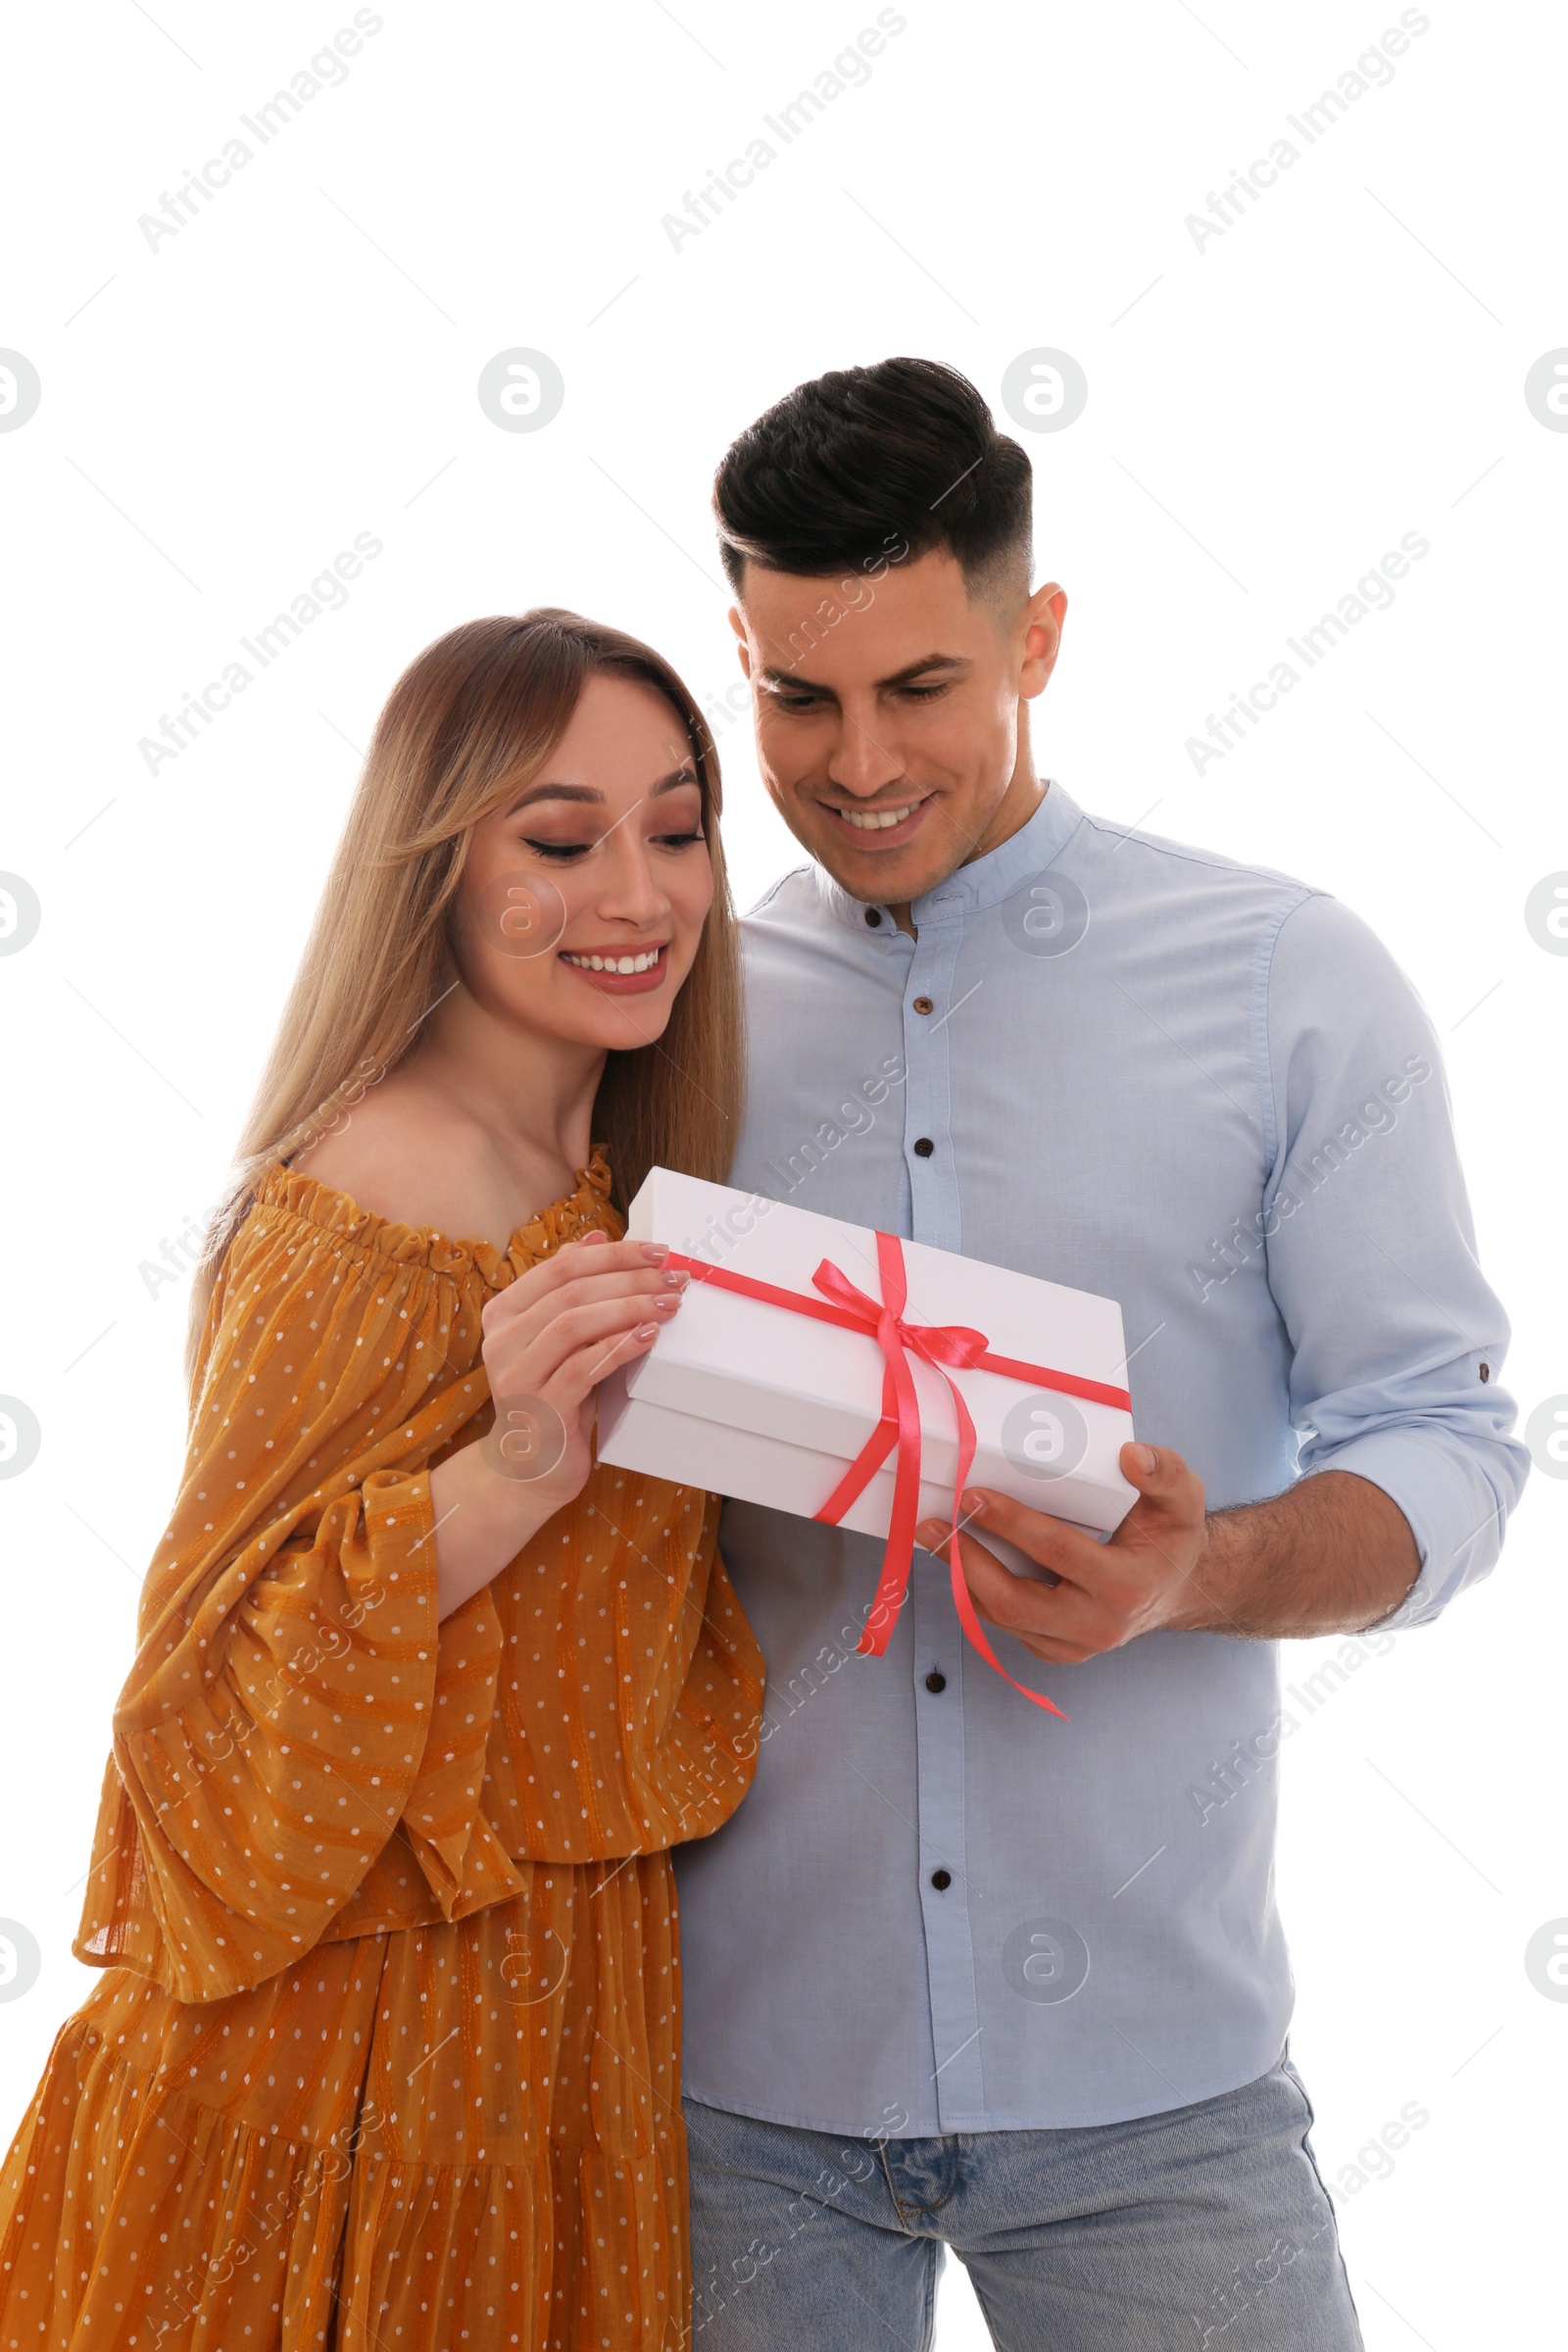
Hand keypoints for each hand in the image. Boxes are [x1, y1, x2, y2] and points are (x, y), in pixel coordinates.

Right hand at [476, 1229, 685, 1516]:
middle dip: (630, 1278)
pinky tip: (649, 1336)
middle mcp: (502, 1339)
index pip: (561, 1267)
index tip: (656, 1250)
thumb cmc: (552, 1394)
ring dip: (630, 1308)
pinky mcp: (541, 1407)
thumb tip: (596, 1236)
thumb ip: (569, 1290)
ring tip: (669, 1303)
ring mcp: (517, 1375)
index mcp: (503, 1312)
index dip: (612, 1253)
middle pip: (572, 1292)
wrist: (529, 1467)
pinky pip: (584, 1367)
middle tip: (674, 1276)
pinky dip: (620, 1347)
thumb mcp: (557, 1338)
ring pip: (576, 1323)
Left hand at [913, 1442, 1210, 1663]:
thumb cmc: (1173, 1538)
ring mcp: (1072, 1645)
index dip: (1011, 1523)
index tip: (973, 1494)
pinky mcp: (1054, 1649)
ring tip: (932, 1535)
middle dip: (966, 1560)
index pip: (1056, 1553)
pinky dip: (974, 1592)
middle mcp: (1097, 1625)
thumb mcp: (1183, 1498)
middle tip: (934, 1522)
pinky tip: (955, 1559)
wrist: (1176, 1589)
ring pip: (1001, 1617)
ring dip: (961, 1576)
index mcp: (1125, 1587)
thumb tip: (1132, 1457)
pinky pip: (1004, 1624)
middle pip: (1014, 1601)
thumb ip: (1165, 1472)